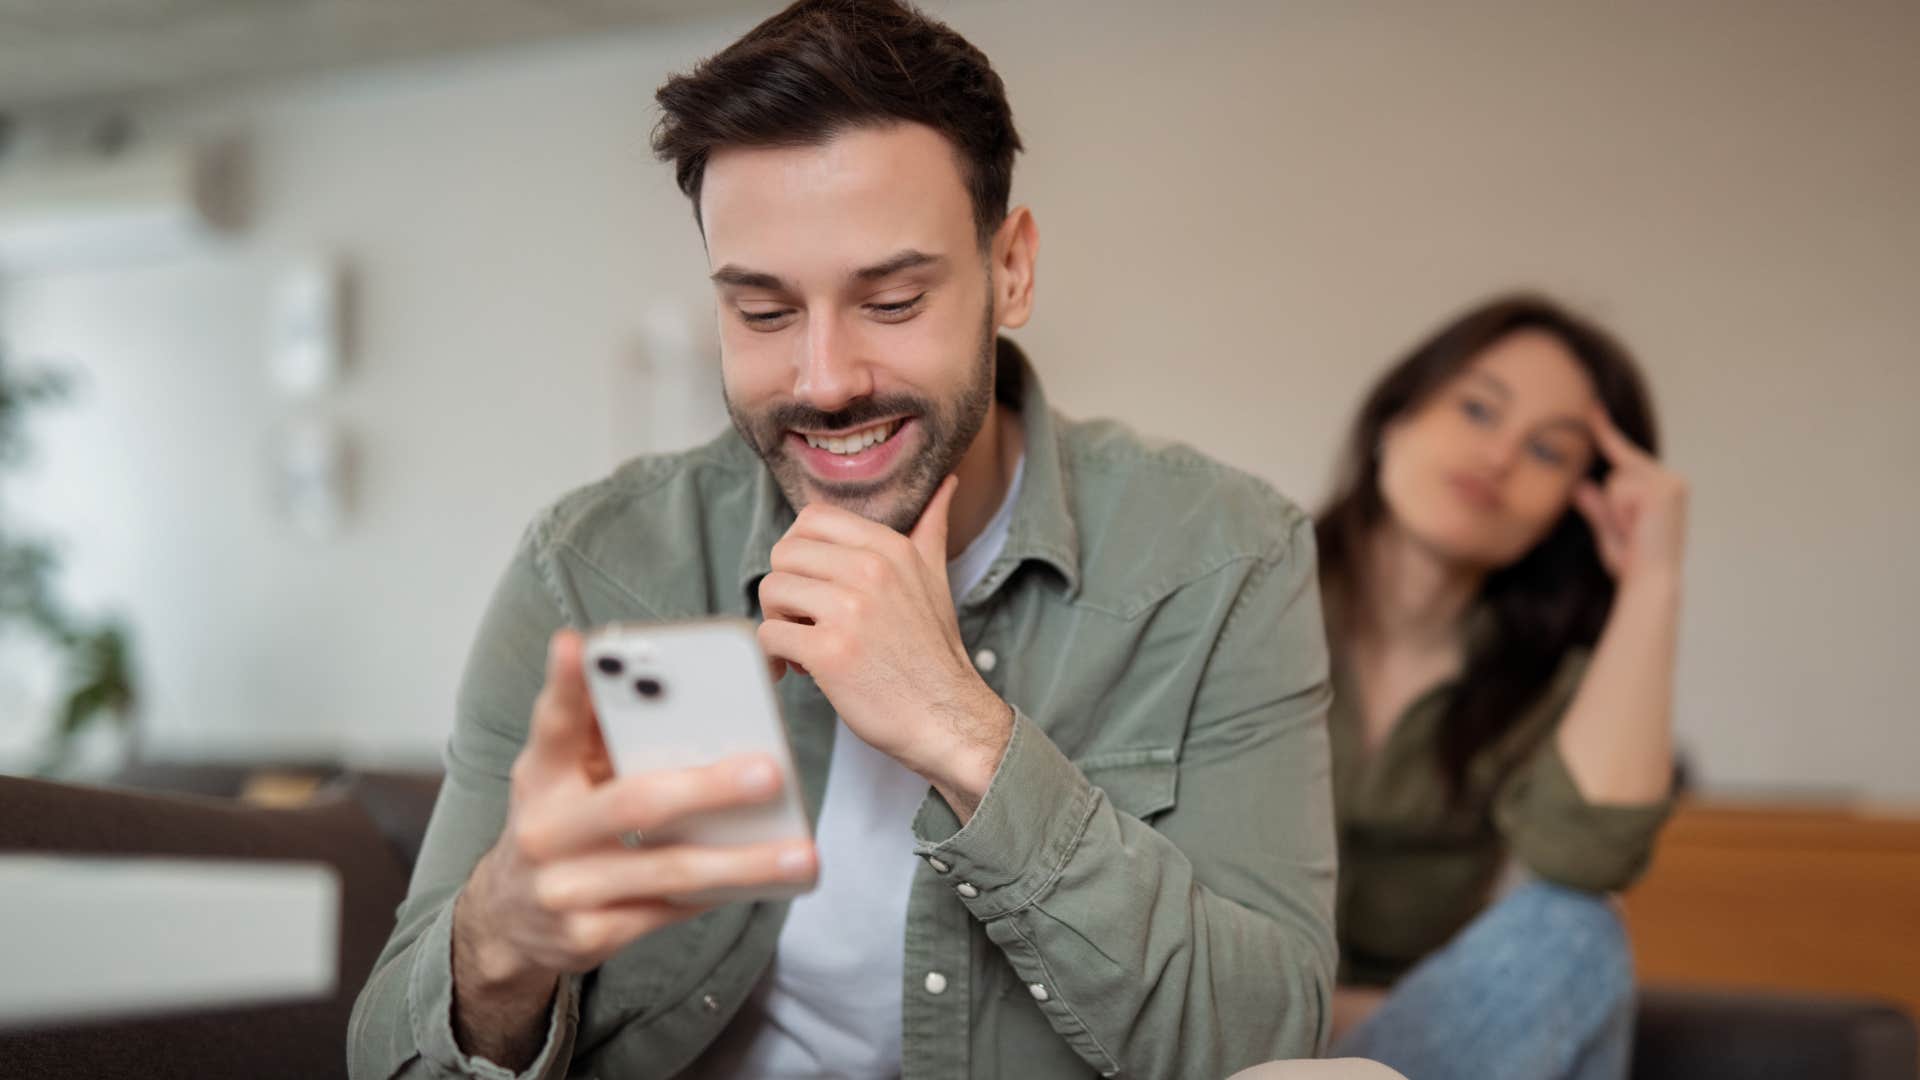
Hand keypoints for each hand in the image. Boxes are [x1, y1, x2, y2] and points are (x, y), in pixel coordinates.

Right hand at [456, 630, 817, 993]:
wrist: (509, 919)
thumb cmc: (560, 824)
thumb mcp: (562, 776)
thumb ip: (606, 735)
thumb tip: (688, 693)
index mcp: (540, 774)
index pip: (553, 722)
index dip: (565, 684)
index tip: (580, 645)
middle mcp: (544, 829)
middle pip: (634, 802)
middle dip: (709, 788)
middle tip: (770, 772)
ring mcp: (565, 888)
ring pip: (668, 869)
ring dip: (742, 862)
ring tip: (800, 854)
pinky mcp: (589, 935)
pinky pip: (671, 911)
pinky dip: (721, 893)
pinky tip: (764, 883)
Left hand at [756, 476, 1012, 800]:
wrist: (945, 717)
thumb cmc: (933, 653)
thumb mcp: (936, 579)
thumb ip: (931, 528)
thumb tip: (947, 482)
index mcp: (889, 548)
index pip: (811, 519)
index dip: (800, 551)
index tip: (812, 583)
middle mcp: (869, 570)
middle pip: (783, 554)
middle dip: (786, 589)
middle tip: (806, 619)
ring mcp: (849, 610)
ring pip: (771, 590)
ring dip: (778, 622)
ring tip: (806, 644)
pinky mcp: (829, 651)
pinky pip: (768, 635)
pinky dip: (775, 656)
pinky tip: (799, 670)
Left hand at [1573, 407, 1688, 585]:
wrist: (1651, 583)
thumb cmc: (1633, 564)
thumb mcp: (1608, 532)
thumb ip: (1597, 507)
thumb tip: (1581, 485)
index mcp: (1663, 488)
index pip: (1626, 456)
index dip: (1606, 431)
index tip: (1591, 406)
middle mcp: (1671, 481)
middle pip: (1617, 469)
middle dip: (1613, 503)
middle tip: (1632, 532)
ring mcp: (1670, 482)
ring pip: (1616, 479)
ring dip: (1615, 509)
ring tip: (1634, 532)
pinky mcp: (1665, 487)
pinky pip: (1620, 488)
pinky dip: (1620, 511)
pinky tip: (1637, 526)